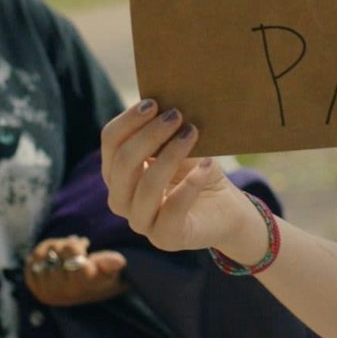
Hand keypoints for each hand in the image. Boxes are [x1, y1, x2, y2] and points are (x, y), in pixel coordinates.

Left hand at [23, 236, 126, 306]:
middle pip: (58, 250)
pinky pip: (33, 258)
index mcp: (81, 284)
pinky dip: (44, 252)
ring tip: (67, 253)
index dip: (77, 245)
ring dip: (56, 247)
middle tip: (78, 246)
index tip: (86, 245)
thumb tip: (119, 261)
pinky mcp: (33, 285)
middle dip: (69, 244)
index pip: (71, 251)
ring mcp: (45, 288)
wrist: (84, 292)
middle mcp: (61, 289)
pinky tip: (55, 257)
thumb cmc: (101, 277)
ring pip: (45, 252)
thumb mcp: (111, 271)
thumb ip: (111, 264)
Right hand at [100, 100, 255, 255]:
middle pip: (123, 163)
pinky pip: (172, 209)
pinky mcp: (165, 237)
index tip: (155, 103)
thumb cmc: (197, 172)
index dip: (129, 120)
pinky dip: (191, 184)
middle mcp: (121, 199)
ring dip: (170, 155)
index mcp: (117, 173)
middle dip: (149, 135)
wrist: (225, 208)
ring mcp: (141, 222)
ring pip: (145, 186)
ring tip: (193, 133)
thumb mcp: (179, 146)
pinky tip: (209, 165)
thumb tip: (163, 100)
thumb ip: (165, 130)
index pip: (111, 142)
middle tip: (177, 115)